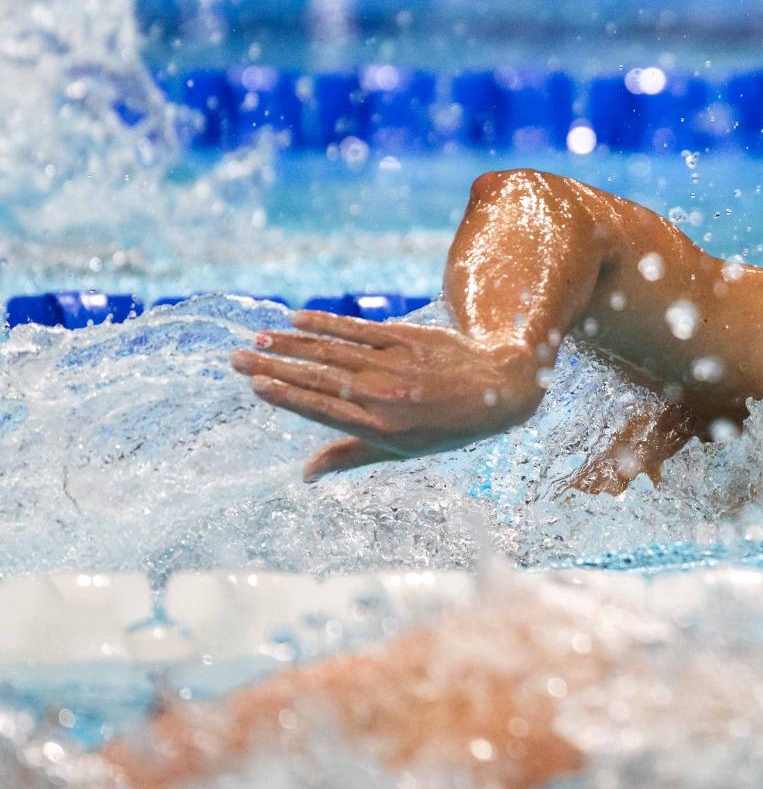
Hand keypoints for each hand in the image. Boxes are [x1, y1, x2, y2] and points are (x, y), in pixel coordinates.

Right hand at [231, 311, 542, 481]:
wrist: (498, 389)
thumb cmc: (446, 427)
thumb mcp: (402, 451)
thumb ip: (349, 457)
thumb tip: (304, 474)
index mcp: (379, 428)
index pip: (322, 409)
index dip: (286, 396)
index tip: (255, 384)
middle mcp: (383, 395)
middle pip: (318, 378)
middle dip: (274, 366)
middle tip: (236, 357)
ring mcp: (394, 364)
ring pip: (332, 351)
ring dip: (292, 342)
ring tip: (259, 338)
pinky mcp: (406, 338)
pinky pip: (359, 329)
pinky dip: (327, 323)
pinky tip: (299, 317)